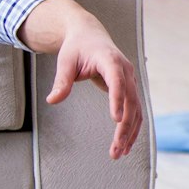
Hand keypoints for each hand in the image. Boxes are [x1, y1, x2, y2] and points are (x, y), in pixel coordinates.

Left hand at [48, 16, 144, 159]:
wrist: (90, 35)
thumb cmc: (76, 48)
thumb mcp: (65, 61)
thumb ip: (62, 81)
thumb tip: (52, 100)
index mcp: (111, 61)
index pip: (118, 82)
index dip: (118, 100)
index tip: (116, 120)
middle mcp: (126, 71)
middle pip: (130, 102)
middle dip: (124, 127)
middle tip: (116, 149)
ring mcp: (131, 81)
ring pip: (136, 110)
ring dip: (130, 132)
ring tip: (119, 152)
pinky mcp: (130, 89)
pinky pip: (135, 110)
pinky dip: (131, 127)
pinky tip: (125, 144)